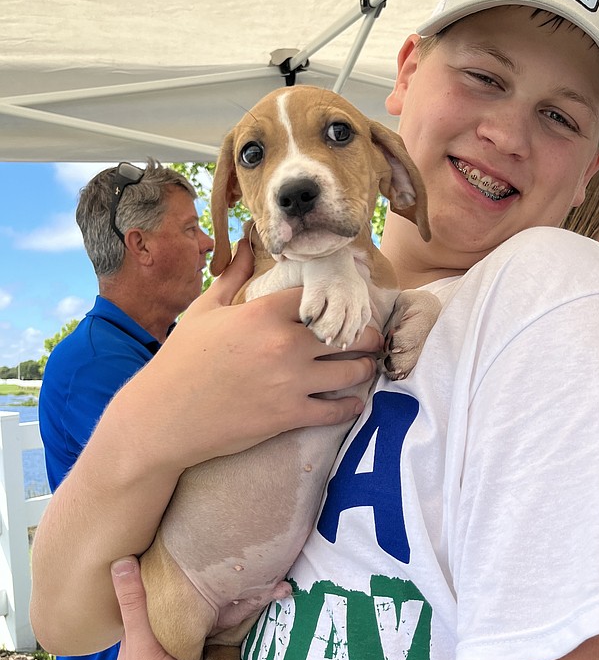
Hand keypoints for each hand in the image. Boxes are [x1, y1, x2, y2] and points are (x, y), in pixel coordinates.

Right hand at [112, 239, 383, 469]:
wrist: (164, 415)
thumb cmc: (180, 359)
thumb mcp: (204, 310)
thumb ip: (232, 277)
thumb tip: (245, 244)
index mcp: (264, 313)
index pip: (317, 296)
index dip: (336, 297)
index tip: (347, 301)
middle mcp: (285, 343)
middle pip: (345, 331)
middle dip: (365, 334)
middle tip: (372, 336)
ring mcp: (291, 381)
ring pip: (350, 371)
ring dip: (364, 368)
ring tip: (368, 365)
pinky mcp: (290, 415)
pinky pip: (335, 410)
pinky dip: (350, 406)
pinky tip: (354, 402)